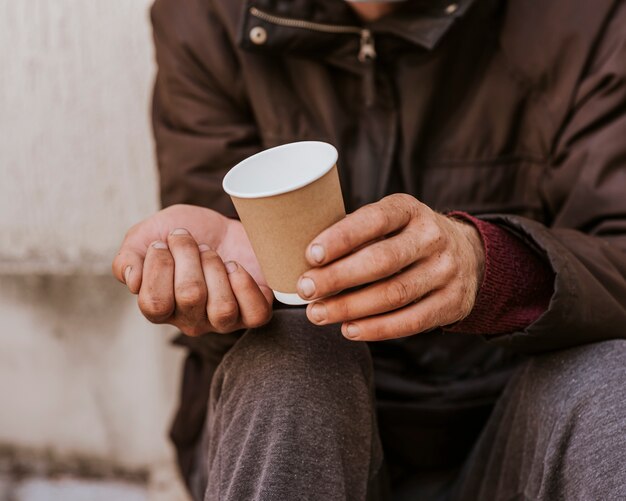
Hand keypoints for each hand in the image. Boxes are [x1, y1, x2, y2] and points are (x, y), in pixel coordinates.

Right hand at [112, 204, 272, 335]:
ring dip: (217, 267)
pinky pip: (255, 314)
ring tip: (214, 254)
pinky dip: (247, 286)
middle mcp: (191, 320)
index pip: (155, 304)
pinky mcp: (252, 311)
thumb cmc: (185, 233)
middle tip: (191, 241)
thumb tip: (132, 280)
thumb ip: (129, 256)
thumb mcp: (148, 234)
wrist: (224, 224)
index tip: (163, 244)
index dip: (159, 266)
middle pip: (190, 296)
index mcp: (162, 307)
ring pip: (223, 308)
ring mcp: (223, 319)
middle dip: (189, 255)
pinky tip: (236, 267)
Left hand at [297, 194, 484, 340]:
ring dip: (350, 308)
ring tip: (317, 314)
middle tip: (304, 290)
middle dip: (338, 278)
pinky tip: (349, 329)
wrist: (467, 257)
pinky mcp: (453, 302)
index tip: (310, 255)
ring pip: (394, 294)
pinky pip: (411, 321)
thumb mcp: (389, 222)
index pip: (374, 220)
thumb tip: (302, 254)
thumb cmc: (405, 239)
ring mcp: (446, 271)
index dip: (341, 237)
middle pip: (382, 261)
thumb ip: (355, 233)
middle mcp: (433, 237)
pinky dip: (376, 329)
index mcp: (410, 210)